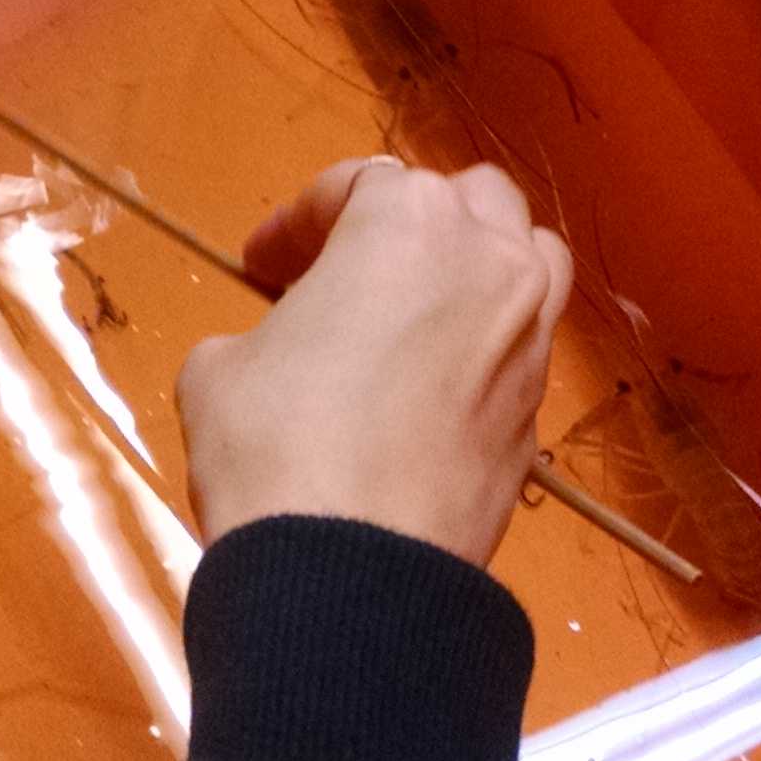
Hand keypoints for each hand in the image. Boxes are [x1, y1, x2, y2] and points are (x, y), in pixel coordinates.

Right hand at [177, 158, 571, 569]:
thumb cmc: (274, 444)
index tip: (259, 267)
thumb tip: (279, 355)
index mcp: (409, 223)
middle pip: (468, 202)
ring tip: (418, 313)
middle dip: (409, 225)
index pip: (358, 185)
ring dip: (477, 269)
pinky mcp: (539, 416)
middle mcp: (490, 263)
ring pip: (528, 262)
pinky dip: (484, 349)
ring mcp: (530, 340)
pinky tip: (430, 391)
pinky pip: (521, 351)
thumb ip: (259, 334)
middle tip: (347, 274)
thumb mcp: (220, 369)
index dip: (297, 222)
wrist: (352, 575)